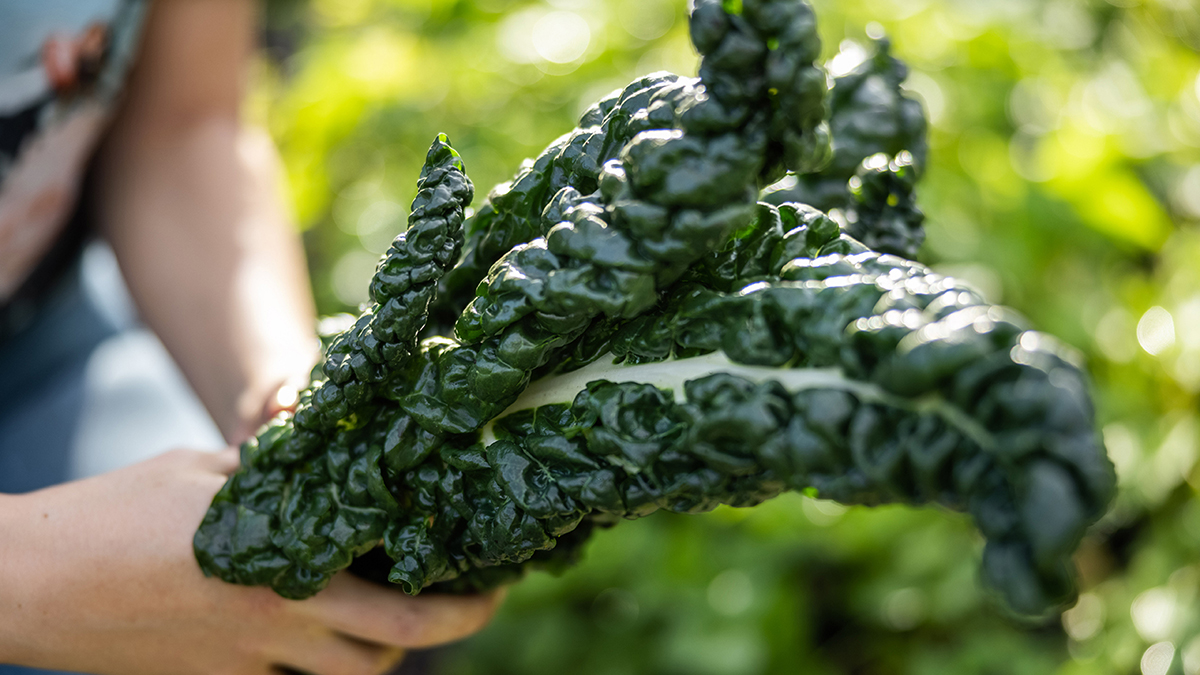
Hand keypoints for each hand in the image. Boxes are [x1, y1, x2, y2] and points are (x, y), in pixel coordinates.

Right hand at [0, 449, 501, 674]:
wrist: (31, 583)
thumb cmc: (115, 513)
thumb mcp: (209, 474)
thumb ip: (278, 480)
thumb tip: (327, 462)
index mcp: (287, 575)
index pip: (404, 610)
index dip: (464, 603)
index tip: (497, 579)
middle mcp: (278, 632)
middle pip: (391, 657)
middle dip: (449, 632)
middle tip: (478, 600)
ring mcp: (246, 669)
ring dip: (384, 652)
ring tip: (400, 609)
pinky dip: (320, 657)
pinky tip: (319, 619)